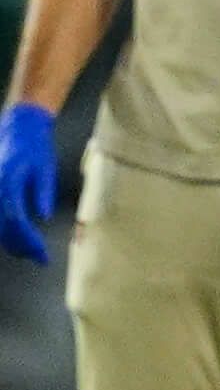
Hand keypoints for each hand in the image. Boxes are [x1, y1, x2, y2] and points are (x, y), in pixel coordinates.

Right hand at [0, 101, 52, 264]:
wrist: (18, 130)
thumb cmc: (36, 149)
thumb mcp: (45, 168)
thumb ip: (43, 191)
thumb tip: (44, 216)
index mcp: (8, 182)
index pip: (16, 219)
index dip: (29, 240)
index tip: (44, 253)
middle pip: (3, 227)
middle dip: (21, 246)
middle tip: (41, 258)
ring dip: (13, 242)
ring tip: (33, 253)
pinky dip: (6, 232)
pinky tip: (21, 240)